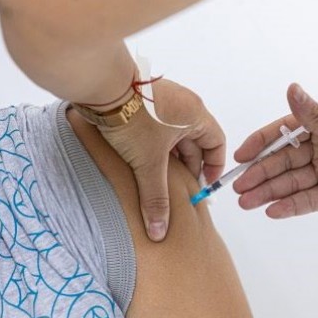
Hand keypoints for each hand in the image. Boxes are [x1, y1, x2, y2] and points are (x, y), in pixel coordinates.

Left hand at [98, 79, 224, 240]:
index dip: (213, 166)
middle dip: (188, 167)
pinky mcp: (144, 103)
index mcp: (195, 115)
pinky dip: (154, 146)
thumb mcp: (148, 163)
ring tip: (158, 178)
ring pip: (173, 136)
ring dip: (169, 158)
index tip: (203, 185)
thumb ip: (156, 198)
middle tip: (180, 189)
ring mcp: (163, 102)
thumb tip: (159, 229)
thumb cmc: (133, 117)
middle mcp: (184, 105)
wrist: (100, 88)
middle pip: (195, 141)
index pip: (216, 142)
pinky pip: (157, 128)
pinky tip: (141, 161)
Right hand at [233, 84, 317, 219]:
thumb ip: (316, 118)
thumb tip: (291, 88)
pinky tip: (271, 211)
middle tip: (238, 188)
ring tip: (247, 203)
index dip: (261, 143)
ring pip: (293, 182)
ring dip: (270, 192)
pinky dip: (290, 205)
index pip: (286, 130)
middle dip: (261, 173)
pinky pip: (308, 200)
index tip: (240, 156)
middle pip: (285, 160)